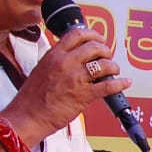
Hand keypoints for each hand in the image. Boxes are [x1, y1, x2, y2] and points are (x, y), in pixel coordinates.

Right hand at [1, 28, 130, 144]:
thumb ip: (57, 60)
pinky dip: (120, 84)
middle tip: (107, 56)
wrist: (27, 117)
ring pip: (104, 65)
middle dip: (105, 50)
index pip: (77, 34)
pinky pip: (108, 86)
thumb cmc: (31, 98)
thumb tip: (73, 56)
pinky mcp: (83, 95)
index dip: (92, 34)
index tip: (98, 39)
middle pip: (94, 47)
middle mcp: (65, 63)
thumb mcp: (41, 69)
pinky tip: (124, 83)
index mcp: (54, 54)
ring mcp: (75, 78)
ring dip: (113, 66)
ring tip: (113, 70)